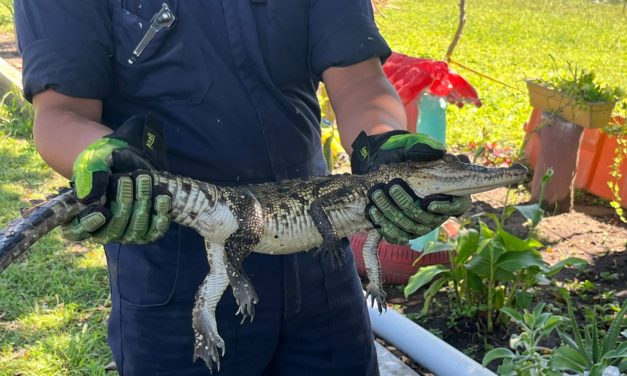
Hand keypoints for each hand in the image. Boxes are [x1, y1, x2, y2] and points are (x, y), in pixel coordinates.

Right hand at [61, 115, 171, 243]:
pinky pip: (156, 230)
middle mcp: (103, 230)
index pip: (77, 231)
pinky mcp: (148, 230)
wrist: (132, 157)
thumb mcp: (94, 161)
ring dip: (142, 203)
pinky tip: (161, 197)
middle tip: (126, 178)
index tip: (101, 211)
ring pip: (136, 229)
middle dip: (123, 203)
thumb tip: (88, 199)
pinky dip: (160, 213)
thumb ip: (89, 177)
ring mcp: (127, 233)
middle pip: (113, 230)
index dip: (89, 224)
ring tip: (143, 178)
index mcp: (80, 216)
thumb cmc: (107, 161)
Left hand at [351, 130, 470, 243]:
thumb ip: (429, 151)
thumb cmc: (408, 160)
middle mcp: (437, 215)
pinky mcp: (404, 233)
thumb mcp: (416, 150)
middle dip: (406, 203)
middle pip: (425, 218)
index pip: (456, 207)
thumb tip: (443, 153)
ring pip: (408, 227)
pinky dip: (384, 224)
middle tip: (392, 188)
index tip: (429, 203)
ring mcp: (421, 226)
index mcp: (450, 197)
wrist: (386, 172)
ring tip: (377, 195)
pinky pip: (396, 235)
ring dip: (391, 211)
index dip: (445, 208)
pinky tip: (373, 210)